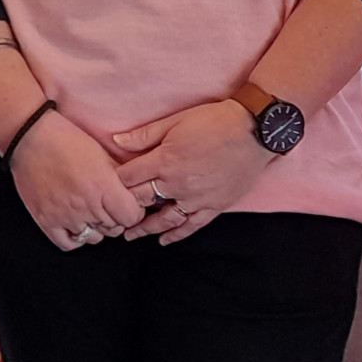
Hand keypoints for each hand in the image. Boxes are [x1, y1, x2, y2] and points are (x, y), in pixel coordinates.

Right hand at [8, 110, 147, 251]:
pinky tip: (78, 224)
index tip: (130, 205)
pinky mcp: (46, 221)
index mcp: (103, 186)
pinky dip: (76, 238)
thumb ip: (121, 175)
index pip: (131, 217)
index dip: (134, 211)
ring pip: (94, 238)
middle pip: (114, 228)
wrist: (31, 138)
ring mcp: (65, 216)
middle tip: (109, 206)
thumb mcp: (102, 153)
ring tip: (92, 212)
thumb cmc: (68, 140)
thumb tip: (137, 189)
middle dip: (116, 218)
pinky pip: (69, 244)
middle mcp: (86, 205)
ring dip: (97, 227)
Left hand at [113, 100, 275, 244]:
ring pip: (164, 220)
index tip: (107, 187)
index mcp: (165, 160)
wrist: (253, 130)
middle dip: (125, 207)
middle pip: (142, 200)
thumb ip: (145, 135)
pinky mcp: (214, 206)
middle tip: (112, 214)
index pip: (130, 178)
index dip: (116, 183)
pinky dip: (176, 235)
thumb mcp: (176, 120)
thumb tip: (117, 141)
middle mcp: (177, 183)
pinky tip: (164, 240)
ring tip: (130, 235)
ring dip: (145, 228)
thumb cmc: (214, 121)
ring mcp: (196, 198)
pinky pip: (191, 226)